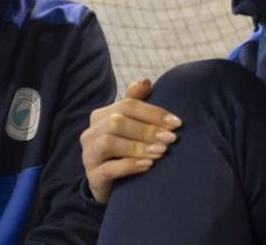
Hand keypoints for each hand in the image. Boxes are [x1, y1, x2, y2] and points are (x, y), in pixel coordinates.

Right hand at [80, 79, 181, 203]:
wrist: (109, 184)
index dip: (153, 112)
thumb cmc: (124, 151)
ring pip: (109, 143)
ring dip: (139, 147)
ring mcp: (89, 155)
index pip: (127, 105)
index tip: (177, 123)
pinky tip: (148, 166)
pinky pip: (108, 168)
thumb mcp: (131, 126)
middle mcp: (90, 133)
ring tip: (161, 152)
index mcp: (101, 116)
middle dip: (147, 130)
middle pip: (117, 122)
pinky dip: (130, 166)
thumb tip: (145, 81)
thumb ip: (136, 103)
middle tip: (171, 138)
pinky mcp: (92, 176)